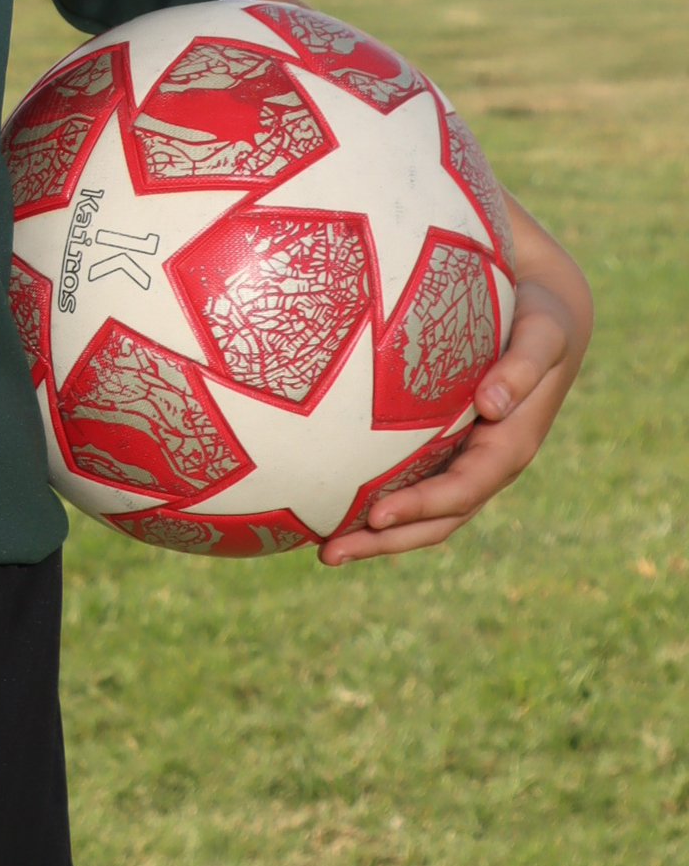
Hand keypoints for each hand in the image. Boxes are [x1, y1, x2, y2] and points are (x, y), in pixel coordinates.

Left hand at [319, 191, 590, 564]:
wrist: (544, 310)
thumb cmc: (541, 318)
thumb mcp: (544, 334)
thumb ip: (524, 365)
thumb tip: (490, 403)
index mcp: (509, 446)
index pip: (462, 490)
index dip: (422, 507)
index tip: (376, 515)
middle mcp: (484, 462)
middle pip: (434, 518)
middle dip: (385, 540)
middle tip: (329, 554)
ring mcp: (463, 457)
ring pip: (418, 510)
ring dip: (374, 535)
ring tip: (321, 549)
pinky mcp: (442, 444)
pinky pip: (407, 479)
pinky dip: (372, 497)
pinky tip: (328, 499)